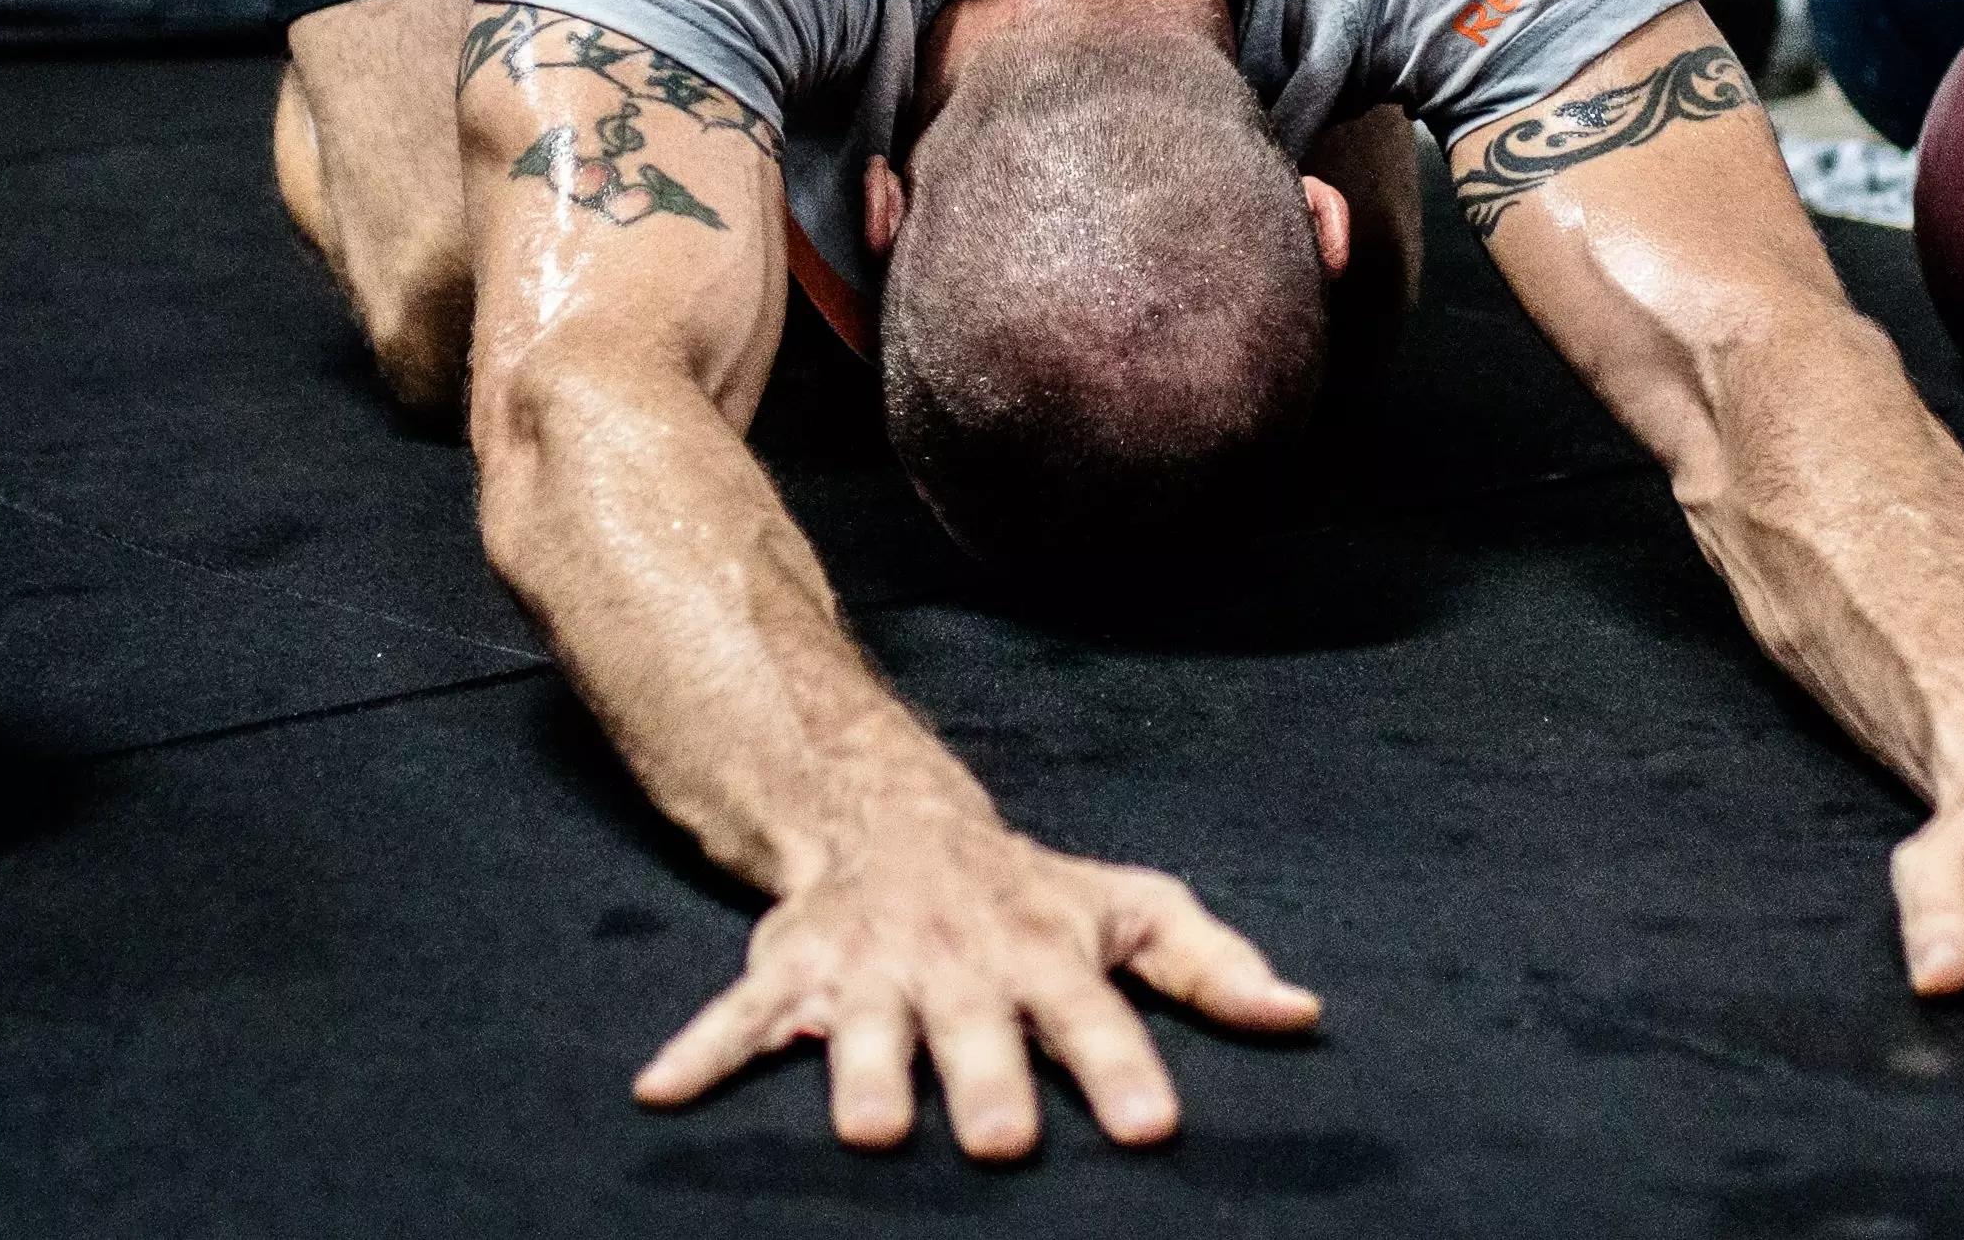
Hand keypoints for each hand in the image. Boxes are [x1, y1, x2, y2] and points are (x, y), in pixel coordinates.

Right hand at [633, 809, 1319, 1158]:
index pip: (1097, 1017)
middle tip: (1004, 1142)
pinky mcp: (792, 972)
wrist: (898, 821)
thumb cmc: (1034, 895)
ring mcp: (871, 968)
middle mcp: (959, 962)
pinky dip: (697, 1051)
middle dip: (990, 1081)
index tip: (1151, 1127)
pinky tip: (659, 1095)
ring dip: (862, 1075)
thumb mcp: (1133, 912)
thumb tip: (1305, 1014)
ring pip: (864, 1029)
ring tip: (869, 1130)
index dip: (1123, 1070)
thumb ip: (1215, 968)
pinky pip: (735, 1016)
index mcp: (1045, 954)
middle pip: (979, 1032)